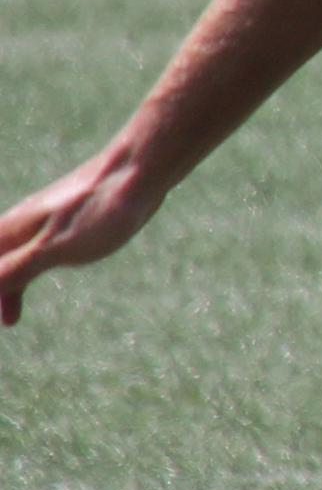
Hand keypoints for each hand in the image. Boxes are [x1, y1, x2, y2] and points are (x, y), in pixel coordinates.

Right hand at [0, 134, 167, 327]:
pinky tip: (45, 271)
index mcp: (13, 231)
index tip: (3, 318)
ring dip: (9, 282)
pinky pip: (37, 246)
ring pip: (14, 254)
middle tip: (4, 321)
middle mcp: (23, 222)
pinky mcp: (71, 216)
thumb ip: (17, 268)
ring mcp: (47, 218)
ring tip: (12, 313)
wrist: (140, 168)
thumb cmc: (99, 209)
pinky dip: (31, 266)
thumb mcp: (56, 247)